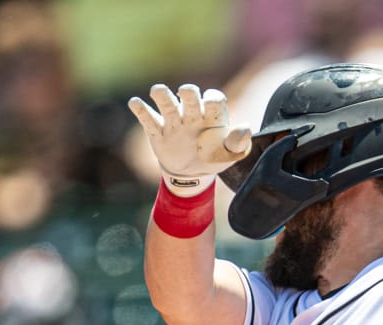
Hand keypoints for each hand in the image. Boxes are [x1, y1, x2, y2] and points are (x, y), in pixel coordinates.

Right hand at [127, 84, 251, 195]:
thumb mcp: (230, 154)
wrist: (192, 174)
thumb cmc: (214, 157)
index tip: (211, 103)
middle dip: (188, 92)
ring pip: (167, 103)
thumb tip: (247, 128)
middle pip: (189, 96)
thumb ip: (238, 142)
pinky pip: (148, 118)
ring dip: (162, 95)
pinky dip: (141, 110)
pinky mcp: (158, 130)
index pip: (213, 99)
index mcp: (212, 117)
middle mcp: (192, 114)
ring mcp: (174, 121)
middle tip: (186, 92)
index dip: (213, 98)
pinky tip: (136, 103)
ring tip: (158, 91)